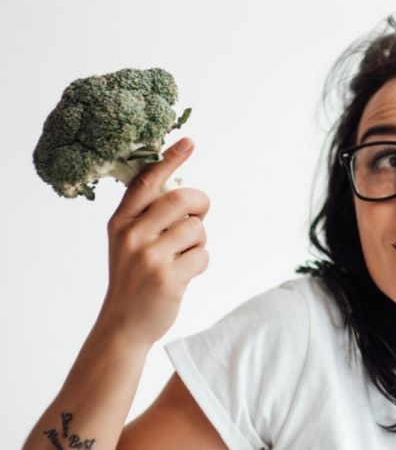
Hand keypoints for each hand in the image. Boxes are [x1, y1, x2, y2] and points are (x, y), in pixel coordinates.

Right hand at [95, 137, 210, 347]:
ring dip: (200, 239)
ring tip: (185, 254)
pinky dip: (201, 262)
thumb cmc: (133, 278)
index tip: (188, 142)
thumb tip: (185, 194)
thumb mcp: (128, 242)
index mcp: (121, 222)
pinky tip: (186, 274)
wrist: (123, 325)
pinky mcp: (167, 279)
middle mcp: (132, 236)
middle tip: (201, 214)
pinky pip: (202, 255)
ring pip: (196, 228)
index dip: (169, 160)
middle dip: (200, 203)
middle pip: (181, 199)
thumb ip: (148, 217)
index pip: (146, 182)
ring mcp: (149, 258)